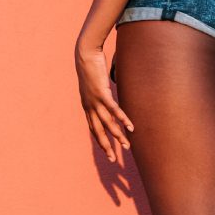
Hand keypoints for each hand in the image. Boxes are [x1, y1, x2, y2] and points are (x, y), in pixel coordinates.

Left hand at [75, 43, 133, 162]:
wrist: (84, 54)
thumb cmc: (91, 65)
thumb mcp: (94, 82)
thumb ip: (101, 90)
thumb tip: (109, 89)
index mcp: (87, 106)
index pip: (94, 128)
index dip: (100, 141)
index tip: (107, 151)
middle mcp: (89, 107)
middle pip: (99, 132)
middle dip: (106, 146)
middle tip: (113, 160)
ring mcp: (95, 101)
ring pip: (107, 124)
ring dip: (117, 136)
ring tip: (127, 146)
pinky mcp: (102, 93)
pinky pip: (114, 110)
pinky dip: (122, 119)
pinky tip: (130, 127)